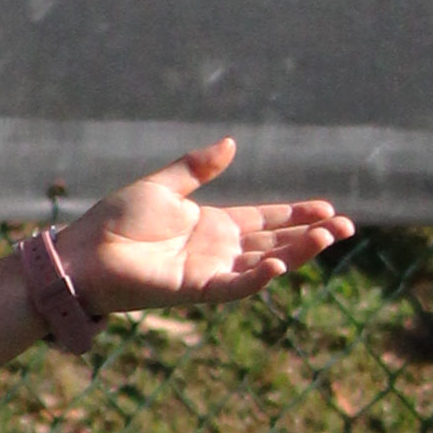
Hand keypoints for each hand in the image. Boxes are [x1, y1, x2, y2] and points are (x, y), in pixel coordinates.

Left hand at [75, 136, 354, 307]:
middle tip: (346, 225)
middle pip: (275, 240)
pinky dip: (257, 276)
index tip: (327, 207)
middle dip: (310, 234)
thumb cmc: (116, 221)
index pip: (265, 219)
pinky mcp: (196, 288)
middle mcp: (218, 250)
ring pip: (265, 262)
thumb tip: (231, 143)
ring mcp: (211, 271)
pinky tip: (279, 263)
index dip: (296, 214)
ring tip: (330, 237)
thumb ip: (198, 168)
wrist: (85, 252)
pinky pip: (234, 285)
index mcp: (212, 225)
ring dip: (297, 252)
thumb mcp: (163, 185)